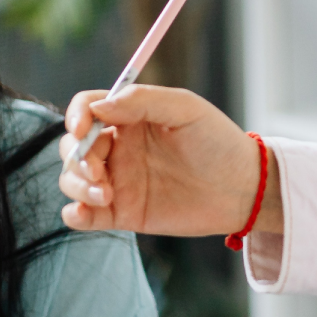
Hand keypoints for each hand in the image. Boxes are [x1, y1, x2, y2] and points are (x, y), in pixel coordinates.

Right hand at [58, 86, 277, 236]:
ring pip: (73, 179)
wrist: (243, 189)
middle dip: (77, 157)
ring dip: (77, 185)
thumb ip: (142, 101)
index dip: (76, 115)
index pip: (87, 109)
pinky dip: (74, 214)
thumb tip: (98, 107)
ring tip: (106, 195)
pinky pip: (83, 215)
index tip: (81, 127)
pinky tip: (85, 213)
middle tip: (98, 171)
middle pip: (73, 146)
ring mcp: (118, 181)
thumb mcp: (186, 109)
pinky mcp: (123, 213)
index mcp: (129, 117)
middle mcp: (118, 147)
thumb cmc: (219, 142)